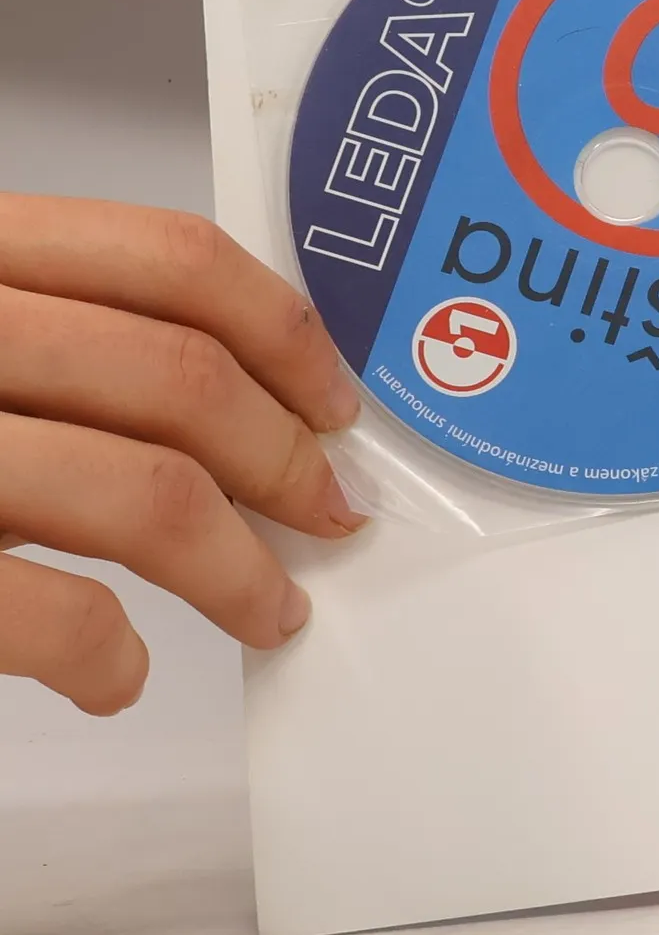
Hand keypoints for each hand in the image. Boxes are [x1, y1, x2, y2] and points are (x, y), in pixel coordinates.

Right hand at [0, 194, 362, 714]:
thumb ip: (46, 333)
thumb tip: (235, 395)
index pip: (165, 259)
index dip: (284, 334)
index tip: (335, 403)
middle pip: (176, 380)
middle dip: (286, 460)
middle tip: (327, 516)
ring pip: (140, 495)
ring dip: (239, 569)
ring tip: (268, 608)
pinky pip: (47, 612)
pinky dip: (109, 656)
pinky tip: (116, 676)